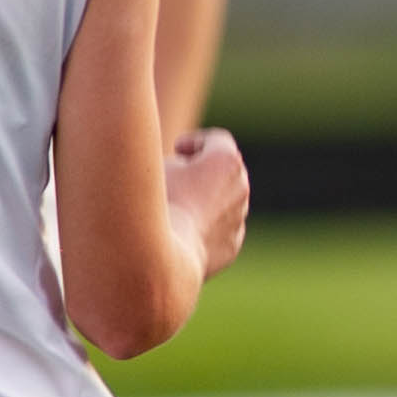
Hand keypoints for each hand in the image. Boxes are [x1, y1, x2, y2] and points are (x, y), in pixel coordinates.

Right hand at [165, 128, 248, 274]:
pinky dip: (206, 227)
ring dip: (206, 199)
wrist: (164, 256)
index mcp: (227, 161)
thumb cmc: (156, 203)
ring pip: (225, 202)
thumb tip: (183, 169)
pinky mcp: (231, 245)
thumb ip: (174, 160)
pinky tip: (182, 233)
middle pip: (224, 171)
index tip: (177, 150)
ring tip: (176, 206)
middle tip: (175, 176)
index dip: (195, 143)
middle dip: (203, 171)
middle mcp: (241, 187)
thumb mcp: (155, 166)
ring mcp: (239, 219)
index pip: (216, 140)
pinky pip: (221, 230)